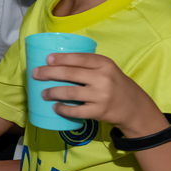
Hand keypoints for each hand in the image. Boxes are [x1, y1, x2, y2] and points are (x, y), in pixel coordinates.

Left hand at [33, 52, 167, 135]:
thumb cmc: (114, 84)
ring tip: (43, 93)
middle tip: (36, 74)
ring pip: (70, 93)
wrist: (134, 106)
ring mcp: (101, 96)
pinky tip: (56, 107)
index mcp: (104, 64)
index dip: (62, 58)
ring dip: (53, 92)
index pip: (80, 58)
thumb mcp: (107, 70)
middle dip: (49, 73)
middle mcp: (103, 78)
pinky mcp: (99, 111)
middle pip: (70, 74)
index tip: (47, 59)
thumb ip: (89, 65)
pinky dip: (63, 109)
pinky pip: (75, 111)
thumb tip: (57, 63)